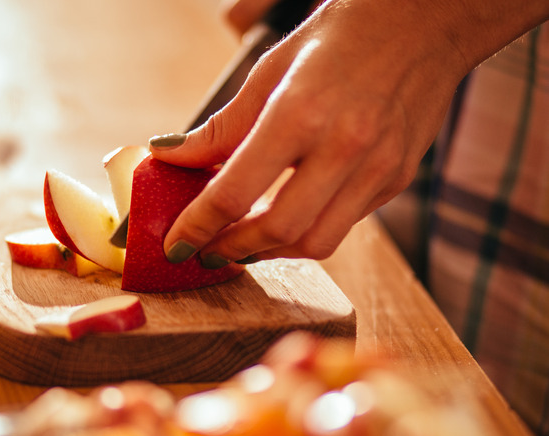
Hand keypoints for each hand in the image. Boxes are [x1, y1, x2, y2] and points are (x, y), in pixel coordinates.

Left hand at [151, 0, 477, 266]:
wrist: (425, 23)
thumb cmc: (342, 36)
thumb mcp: (270, 70)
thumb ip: (221, 126)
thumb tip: (170, 154)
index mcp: (300, 112)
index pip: (234, 192)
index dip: (197, 226)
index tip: (176, 243)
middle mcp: (344, 146)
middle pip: (278, 230)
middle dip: (232, 249)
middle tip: (206, 250)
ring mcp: (378, 167)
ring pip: (316, 241)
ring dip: (270, 251)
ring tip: (242, 243)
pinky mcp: (396, 179)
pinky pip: (344, 223)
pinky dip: (306, 230)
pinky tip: (286, 217)